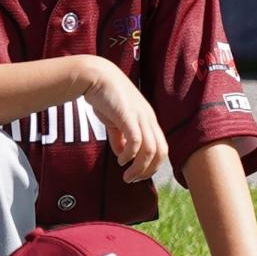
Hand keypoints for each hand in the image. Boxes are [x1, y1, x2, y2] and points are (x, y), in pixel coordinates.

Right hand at [78, 57, 167, 182]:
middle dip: (149, 170)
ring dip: (140, 168)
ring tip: (127, 176)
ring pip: (151, 150)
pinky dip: (130, 155)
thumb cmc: (104, 97)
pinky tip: (121, 160)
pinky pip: (136, 142)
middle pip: (161, 152)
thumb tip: (122, 154)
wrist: (95, 76)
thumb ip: (120, 137)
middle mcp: (148, 119)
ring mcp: (140, 116)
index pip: (161, 148)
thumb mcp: (115, 120)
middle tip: (133, 179)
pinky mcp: (128, 116)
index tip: (137, 175)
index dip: (152, 165)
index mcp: (148, 120)